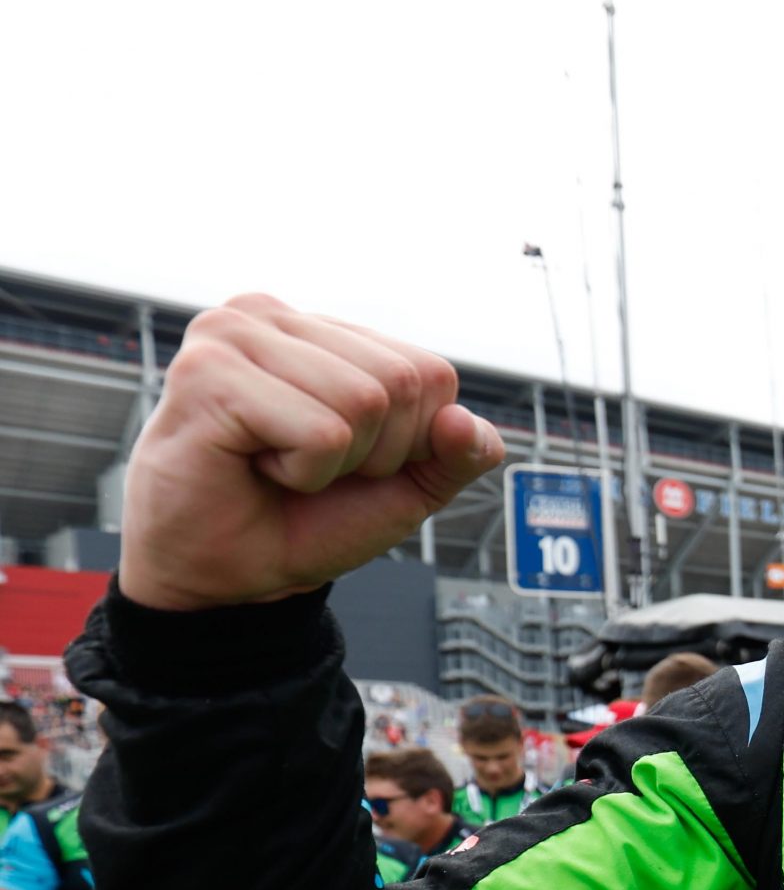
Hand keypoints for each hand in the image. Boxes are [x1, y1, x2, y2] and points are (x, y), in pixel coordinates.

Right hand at [119, 295, 505, 611]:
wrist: (230, 573)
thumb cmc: (306, 519)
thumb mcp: (407, 487)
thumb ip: (458, 454)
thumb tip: (467, 422)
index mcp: (322, 329)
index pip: (431, 373)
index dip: (410, 440)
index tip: (347, 460)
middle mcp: (274, 316)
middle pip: (402, 382)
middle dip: (375, 451)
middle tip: (309, 467)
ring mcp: (233, 336)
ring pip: (365, 401)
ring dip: (334, 463)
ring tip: (279, 464)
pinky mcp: (209, 374)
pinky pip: (322, 433)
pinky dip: (303, 472)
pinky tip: (254, 466)